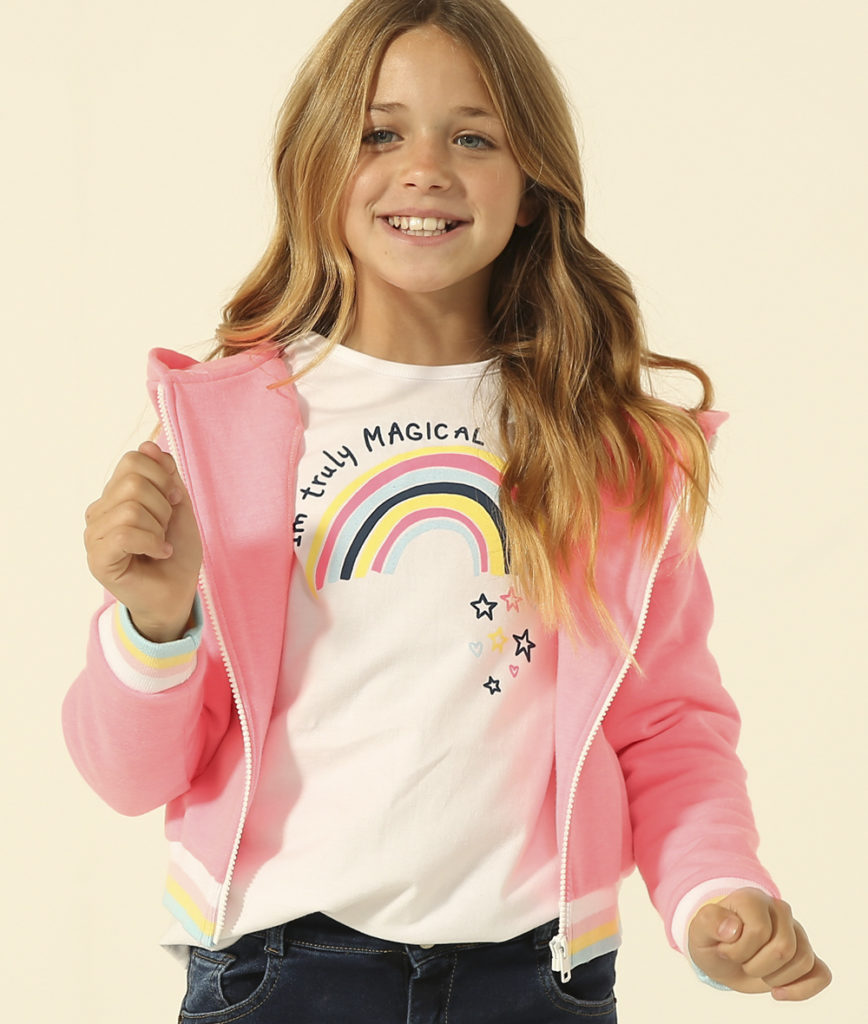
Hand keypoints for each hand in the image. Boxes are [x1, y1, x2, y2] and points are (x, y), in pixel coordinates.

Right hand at [84, 441, 202, 641]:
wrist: (179, 591)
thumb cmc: (177, 550)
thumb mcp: (178, 504)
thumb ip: (165, 474)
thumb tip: (148, 445)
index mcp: (115, 494)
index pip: (133, 460)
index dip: (163, 476)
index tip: (174, 500)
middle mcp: (99, 511)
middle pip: (132, 483)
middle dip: (162, 506)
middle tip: (165, 529)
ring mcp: (94, 535)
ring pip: (129, 509)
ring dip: (158, 528)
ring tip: (160, 544)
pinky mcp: (97, 559)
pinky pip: (124, 534)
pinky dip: (151, 543)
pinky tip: (158, 554)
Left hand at [688, 887, 830, 999]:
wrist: (722, 955)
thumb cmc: (712, 940)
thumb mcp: (698, 931)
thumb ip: (709, 922)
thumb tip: (733, 928)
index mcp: (753, 899)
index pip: (758, 931)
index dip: (738, 950)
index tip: (724, 949)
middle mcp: (779, 910)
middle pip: (785, 948)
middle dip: (757, 966)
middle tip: (741, 962)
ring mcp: (797, 932)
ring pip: (803, 961)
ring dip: (774, 978)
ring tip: (757, 970)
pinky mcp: (808, 954)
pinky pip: (822, 975)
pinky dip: (802, 990)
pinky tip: (778, 992)